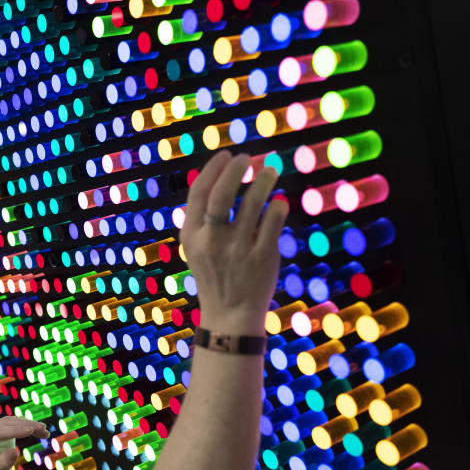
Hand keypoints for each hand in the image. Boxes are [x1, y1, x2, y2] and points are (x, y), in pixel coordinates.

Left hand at [0, 416, 49, 469]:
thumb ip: (2, 465)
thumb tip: (14, 451)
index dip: (14, 431)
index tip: (31, 431)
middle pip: (5, 424)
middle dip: (26, 425)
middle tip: (44, 429)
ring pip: (11, 421)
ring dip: (29, 424)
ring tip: (45, 431)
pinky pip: (14, 423)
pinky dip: (27, 426)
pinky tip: (38, 431)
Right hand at [180, 151, 287, 332]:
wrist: (230, 315)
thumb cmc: (215, 275)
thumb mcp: (196, 249)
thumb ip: (202, 219)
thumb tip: (219, 177)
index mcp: (191, 236)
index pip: (199, 193)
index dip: (213, 169)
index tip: (227, 155)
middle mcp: (212, 240)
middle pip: (222, 194)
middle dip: (236, 169)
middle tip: (247, 157)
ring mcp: (237, 248)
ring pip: (252, 202)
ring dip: (263, 180)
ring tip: (269, 171)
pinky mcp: (262, 256)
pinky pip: (273, 220)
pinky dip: (276, 206)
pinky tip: (277, 202)